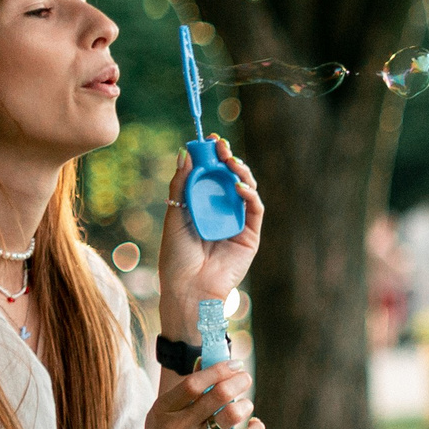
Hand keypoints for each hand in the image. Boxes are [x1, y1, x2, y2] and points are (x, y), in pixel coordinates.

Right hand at [125, 360, 263, 428]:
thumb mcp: (162, 417)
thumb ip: (184, 395)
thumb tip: (208, 364)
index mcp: (163, 410)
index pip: (193, 383)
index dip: (218, 370)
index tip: (234, 365)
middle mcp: (177, 426)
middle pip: (217, 395)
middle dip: (238, 382)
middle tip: (246, 378)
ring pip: (231, 415)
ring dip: (245, 405)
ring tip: (247, 405)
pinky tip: (256, 424)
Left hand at [156, 135, 263, 322]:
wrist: (189, 287)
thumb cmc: (176, 256)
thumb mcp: (174, 215)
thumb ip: (181, 186)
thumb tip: (184, 154)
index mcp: (201, 207)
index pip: (210, 177)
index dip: (211, 158)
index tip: (208, 140)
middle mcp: (221, 213)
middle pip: (229, 179)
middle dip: (227, 159)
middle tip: (220, 145)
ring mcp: (237, 223)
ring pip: (245, 190)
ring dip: (240, 172)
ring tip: (230, 160)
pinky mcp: (250, 235)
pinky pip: (254, 209)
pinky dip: (249, 194)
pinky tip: (237, 186)